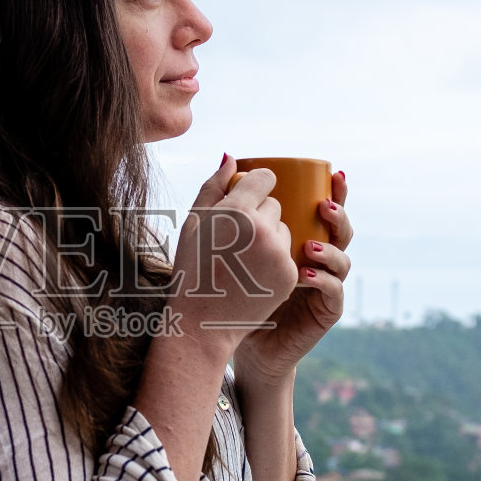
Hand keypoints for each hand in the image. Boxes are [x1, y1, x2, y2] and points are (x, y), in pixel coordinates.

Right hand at [164, 154, 297, 364]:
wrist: (201, 322)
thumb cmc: (190, 270)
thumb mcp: (192, 224)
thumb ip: (213, 186)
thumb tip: (231, 157)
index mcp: (236, 211)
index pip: (265, 178)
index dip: (257, 184)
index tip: (249, 194)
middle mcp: (262, 229)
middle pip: (274, 204)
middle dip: (260, 214)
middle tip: (236, 238)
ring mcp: (279, 253)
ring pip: (283, 229)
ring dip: (270, 237)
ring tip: (243, 258)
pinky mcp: (289, 274)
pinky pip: (288, 253)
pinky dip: (274, 260)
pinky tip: (251, 273)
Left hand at [233, 169, 352, 385]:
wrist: (234, 337)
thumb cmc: (233, 288)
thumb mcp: (228, 241)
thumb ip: (231, 203)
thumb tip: (229, 157)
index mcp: (303, 237)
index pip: (324, 210)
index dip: (336, 191)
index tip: (332, 172)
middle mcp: (319, 258)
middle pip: (342, 230)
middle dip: (339, 215)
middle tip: (323, 206)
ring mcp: (325, 284)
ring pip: (344, 260)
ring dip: (330, 250)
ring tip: (309, 246)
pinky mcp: (325, 311)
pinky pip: (333, 292)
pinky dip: (321, 282)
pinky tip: (303, 277)